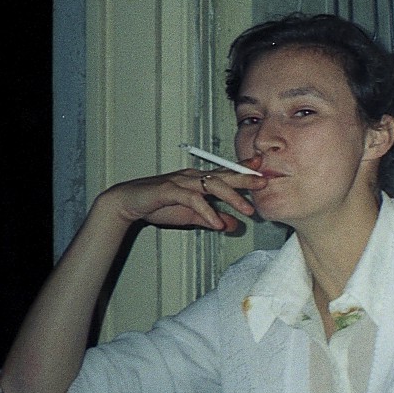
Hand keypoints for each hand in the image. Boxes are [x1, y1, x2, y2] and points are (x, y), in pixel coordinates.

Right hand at [98, 165, 260, 233]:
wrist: (128, 203)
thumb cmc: (159, 205)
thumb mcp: (191, 215)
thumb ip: (211, 218)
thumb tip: (232, 225)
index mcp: (199, 179)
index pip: (226, 172)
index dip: (245, 168)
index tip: (263, 167)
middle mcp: (193, 176)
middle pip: (224, 175)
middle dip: (246, 178)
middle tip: (266, 184)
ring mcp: (181, 181)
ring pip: (212, 185)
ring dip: (231, 198)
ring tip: (247, 211)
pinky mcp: (169, 190)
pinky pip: (192, 199)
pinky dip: (206, 211)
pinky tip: (217, 223)